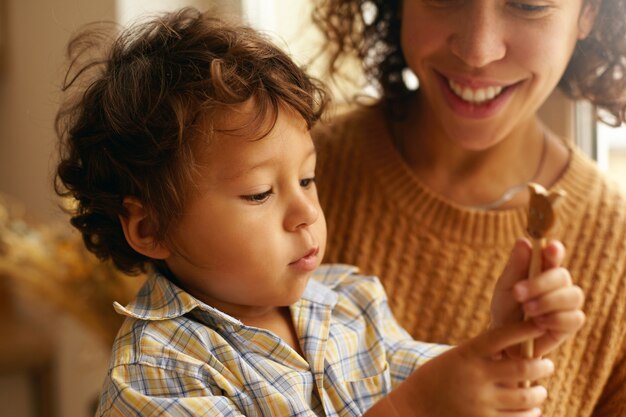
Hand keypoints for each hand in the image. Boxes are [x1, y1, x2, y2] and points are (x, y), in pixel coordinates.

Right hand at [386, 322, 553, 416]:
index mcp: (467, 354)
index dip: (525, 328)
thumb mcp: (455, 358)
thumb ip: (482, 354)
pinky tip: (532, 410)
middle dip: (542, 367)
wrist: (413, 408)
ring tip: (541, 391)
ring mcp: (480, 402)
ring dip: (539, 394)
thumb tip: (515, 346)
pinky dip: (530, 414)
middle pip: (523, 368)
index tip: (542, 324)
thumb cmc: (437, 379)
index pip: (502, 335)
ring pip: (526, 398)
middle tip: (548, 365)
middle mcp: (476, 376)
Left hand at [490, 239, 584, 356]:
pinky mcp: (570, 323)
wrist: (505, 339)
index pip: (553, 254)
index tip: (549, 248)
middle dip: (540, 284)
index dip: (554, 250)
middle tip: (518, 293)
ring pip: (572, 296)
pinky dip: (556, 319)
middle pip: (562, 275)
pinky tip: (539, 324)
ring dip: (548, 302)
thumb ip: (516, 266)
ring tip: (527, 310)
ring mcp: (567, 303)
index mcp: (542, 269)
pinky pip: (574, 318)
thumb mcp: (506, 286)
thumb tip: (523, 241)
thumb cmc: (505, 307)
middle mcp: (558, 284)